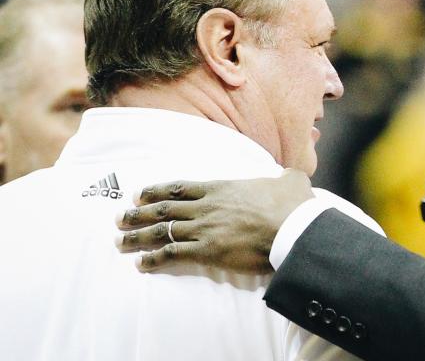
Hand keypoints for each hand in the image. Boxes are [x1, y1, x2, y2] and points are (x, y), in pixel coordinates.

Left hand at [115, 169, 313, 273]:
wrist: (291, 228)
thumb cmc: (291, 205)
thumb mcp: (290, 181)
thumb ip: (285, 176)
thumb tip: (292, 174)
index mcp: (221, 188)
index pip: (180, 188)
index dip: (157, 191)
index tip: (139, 194)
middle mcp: (206, 207)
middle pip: (163, 210)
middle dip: (138, 214)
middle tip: (119, 219)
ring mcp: (204, 229)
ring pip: (161, 231)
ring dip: (138, 237)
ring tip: (120, 242)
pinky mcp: (207, 251)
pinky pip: (172, 254)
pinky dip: (154, 259)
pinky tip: (141, 264)